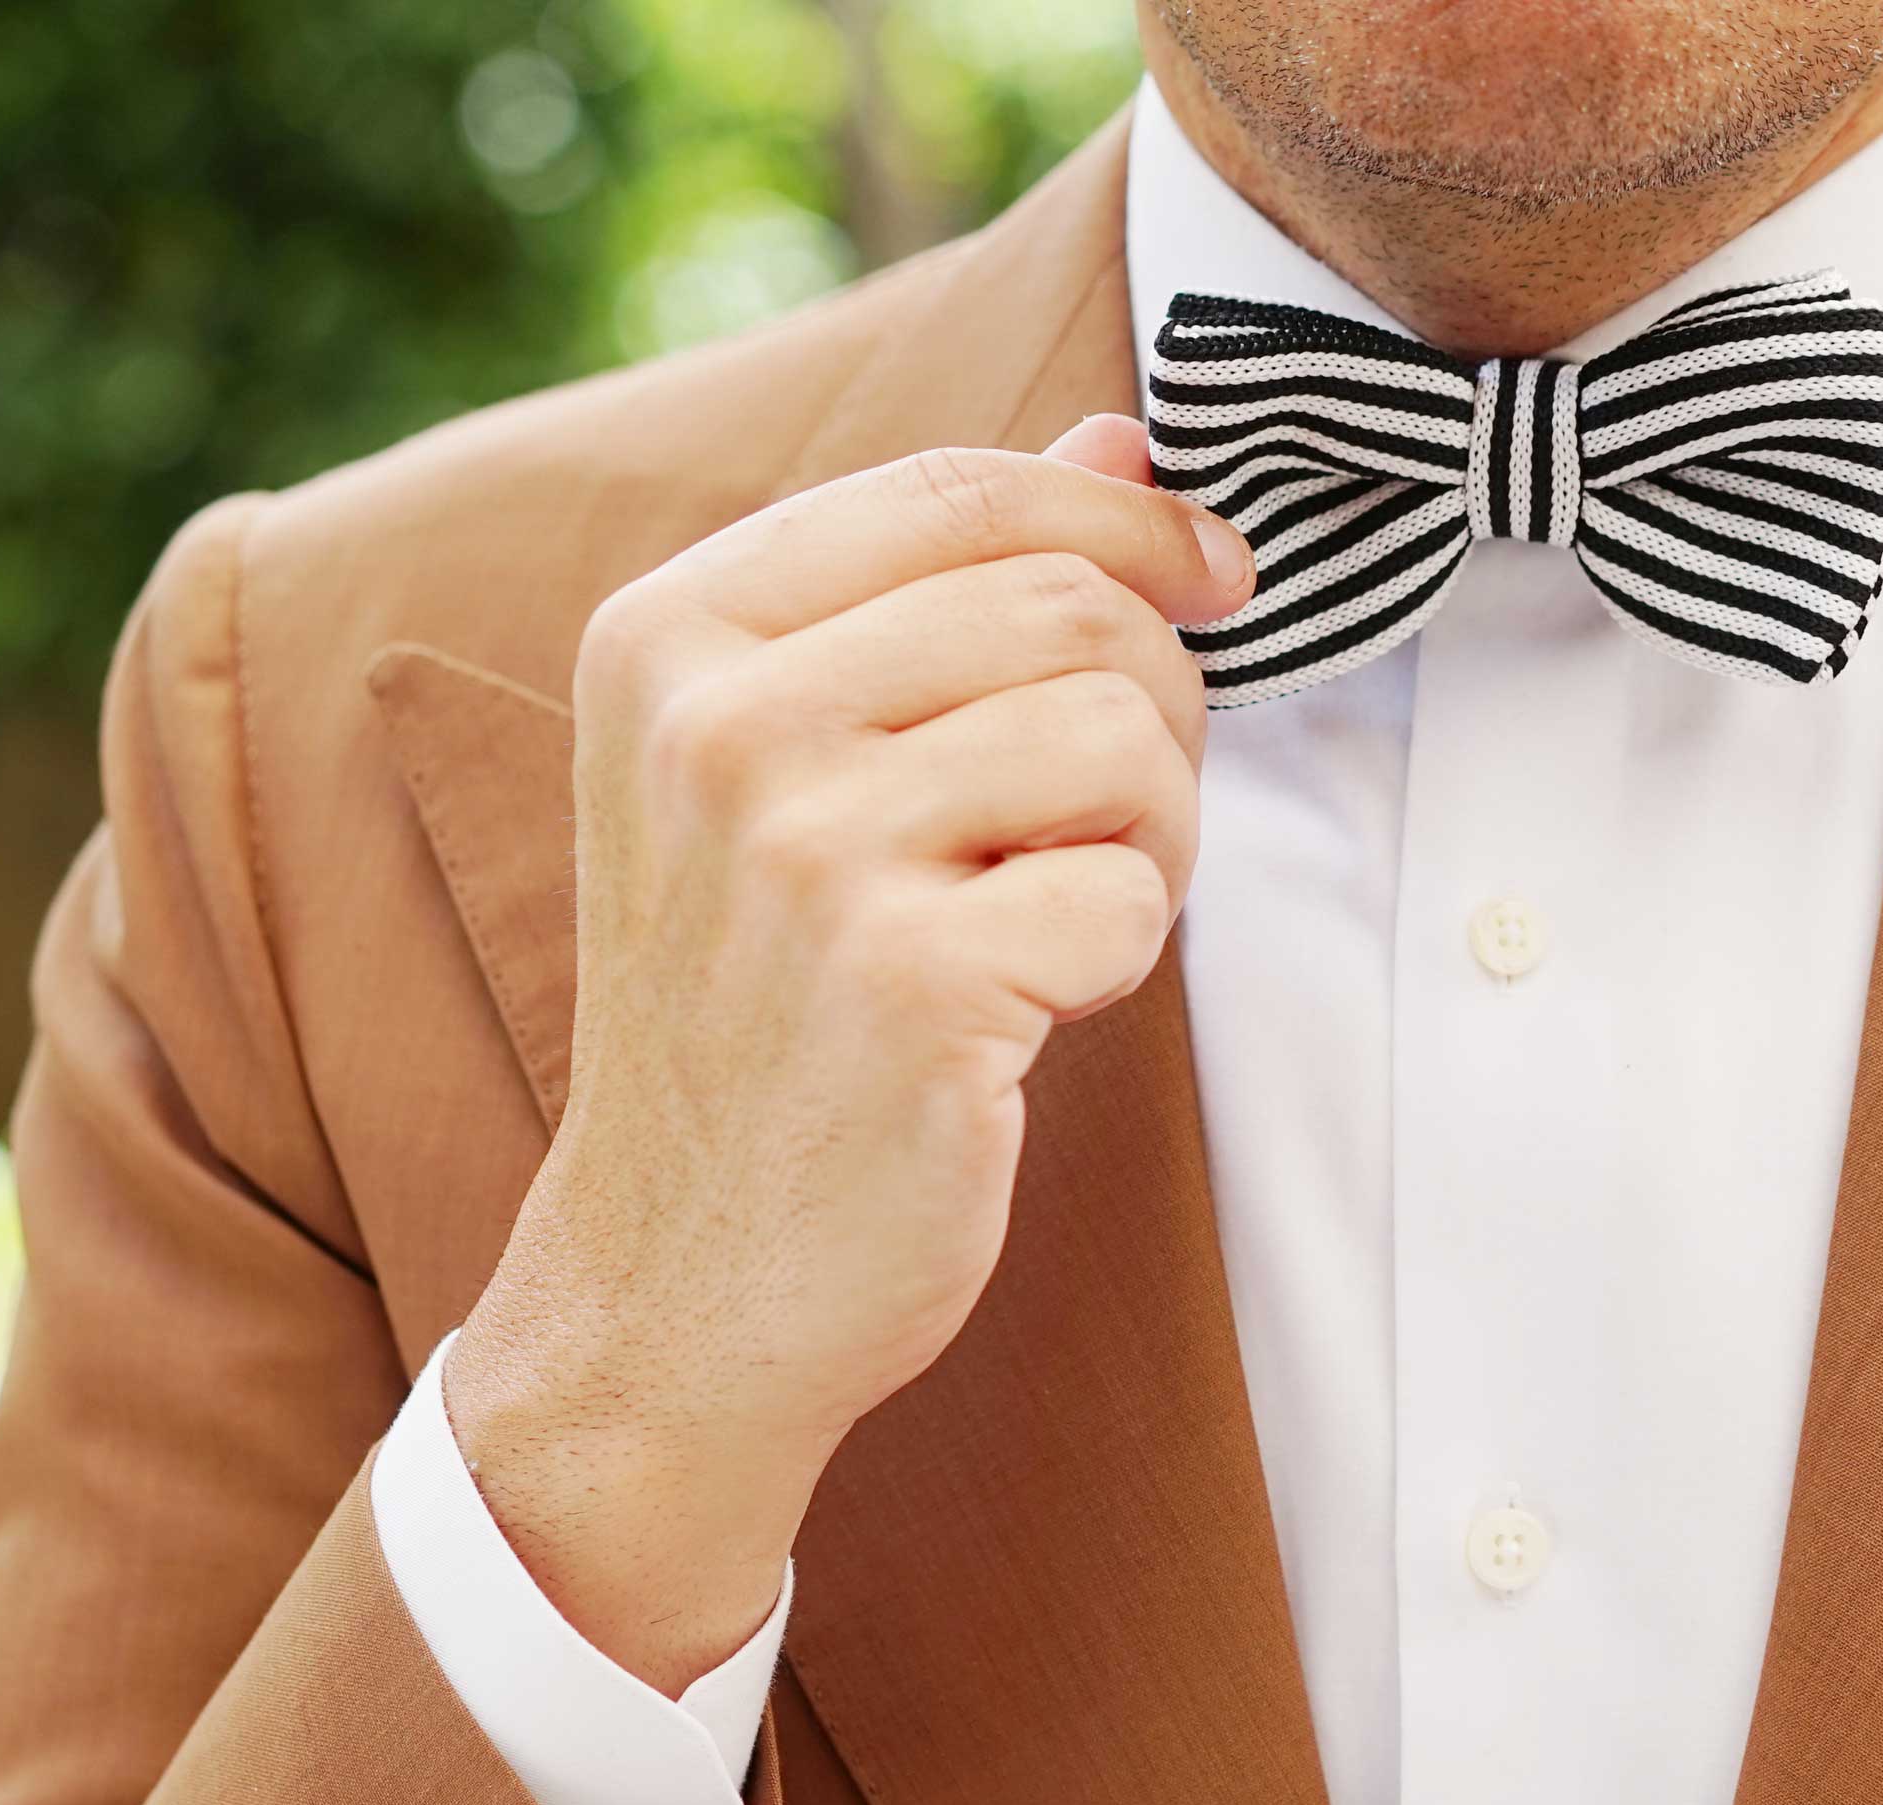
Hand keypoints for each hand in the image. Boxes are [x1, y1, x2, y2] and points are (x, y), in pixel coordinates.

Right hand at [446, 416, 1253, 1685]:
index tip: (1214, 573)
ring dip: (1151, 835)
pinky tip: (1027, 1010)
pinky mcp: (907, 987)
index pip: (954, 492)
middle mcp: (716, 728)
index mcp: (668, 638)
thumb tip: (1122, 443)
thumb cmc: (758, 1018)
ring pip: (1121, 740)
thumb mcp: (790, 772)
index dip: (1121, 519)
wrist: (677, 1284)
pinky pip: (1127, 903)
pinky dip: (1121, 958)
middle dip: (1153, 704)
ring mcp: (804, 858)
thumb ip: (941, 592)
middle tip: (1116, 819)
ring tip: (1059, 914)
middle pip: (1066, 607)